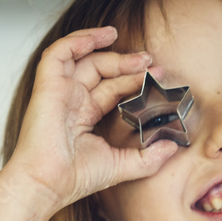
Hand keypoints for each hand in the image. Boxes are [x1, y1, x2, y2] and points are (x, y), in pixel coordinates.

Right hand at [5, 26, 179, 211]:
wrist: (48, 184)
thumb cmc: (74, 179)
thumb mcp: (121, 166)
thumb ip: (148, 158)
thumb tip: (174, 148)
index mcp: (84, 116)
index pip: (112, 90)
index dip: (134, 81)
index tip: (158, 78)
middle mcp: (71, 100)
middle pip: (102, 71)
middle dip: (128, 65)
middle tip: (152, 64)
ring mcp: (59, 91)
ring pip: (84, 57)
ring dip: (109, 49)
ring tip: (137, 53)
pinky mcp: (48, 85)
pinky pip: (61, 51)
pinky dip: (81, 39)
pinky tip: (104, 36)